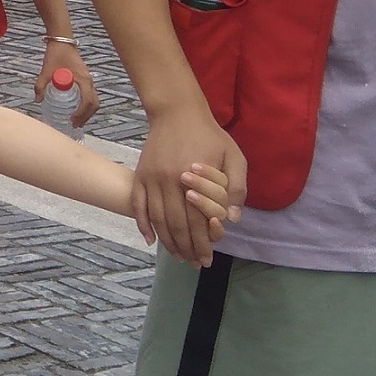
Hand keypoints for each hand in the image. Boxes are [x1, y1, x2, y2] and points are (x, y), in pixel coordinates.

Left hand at [36, 39, 100, 128]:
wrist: (62, 40)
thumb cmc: (56, 54)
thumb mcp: (46, 70)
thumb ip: (40, 85)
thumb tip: (38, 100)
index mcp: (83, 80)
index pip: (87, 101)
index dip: (81, 113)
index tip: (71, 120)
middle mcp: (89, 81)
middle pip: (94, 104)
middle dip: (86, 116)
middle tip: (75, 124)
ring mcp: (89, 80)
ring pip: (94, 100)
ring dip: (88, 112)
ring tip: (77, 121)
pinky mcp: (86, 78)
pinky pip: (91, 95)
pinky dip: (87, 105)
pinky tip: (77, 109)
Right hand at [132, 105, 244, 265]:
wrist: (177, 112)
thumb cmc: (209, 135)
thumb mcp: (234, 156)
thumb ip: (236, 188)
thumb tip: (232, 219)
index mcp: (195, 179)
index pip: (198, 221)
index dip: (203, 243)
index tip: (207, 258)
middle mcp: (170, 182)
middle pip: (178, 225)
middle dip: (187, 248)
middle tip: (194, 263)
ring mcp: (152, 179)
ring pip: (158, 219)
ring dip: (168, 242)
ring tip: (178, 256)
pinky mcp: (140, 175)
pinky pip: (138, 205)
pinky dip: (142, 224)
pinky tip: (151, 240)